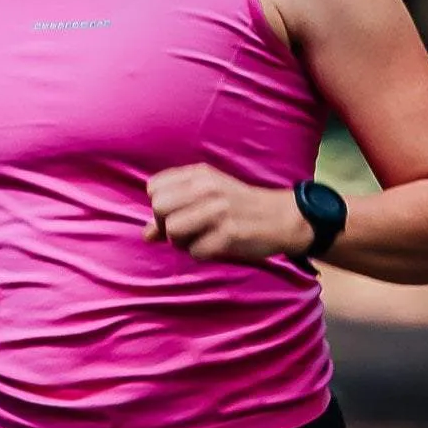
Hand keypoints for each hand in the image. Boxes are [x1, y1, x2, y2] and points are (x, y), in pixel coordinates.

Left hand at [145, 164, 313, 264]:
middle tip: (185, 231)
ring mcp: (218, 211)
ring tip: (199, 239)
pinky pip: (194, 251)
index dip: (159, 205)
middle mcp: (207, 188)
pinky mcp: (228, 234)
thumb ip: (175, 209)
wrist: (281, 217)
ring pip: (172, 230)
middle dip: (164, 225)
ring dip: (181, 242)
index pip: (154, 187)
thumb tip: (146, 234)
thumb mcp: (207, 196)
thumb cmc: (239, 206)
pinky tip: (216, 246)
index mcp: (200, 174)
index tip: (176, 213)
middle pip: (158, 208)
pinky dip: (201, 253)